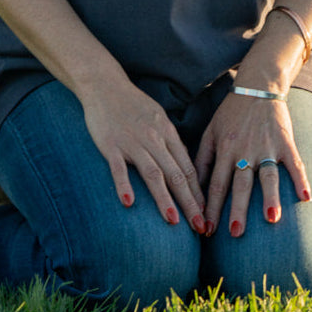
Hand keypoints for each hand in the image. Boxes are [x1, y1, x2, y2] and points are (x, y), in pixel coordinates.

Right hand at [81, 77, 207, 233]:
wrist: (104, 84)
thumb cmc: (132, 104)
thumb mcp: (158, 118)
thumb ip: (170, 142)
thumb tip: (184, 165)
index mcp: (167, 133)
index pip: (187, 168)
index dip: (198, 193)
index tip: (206, 214)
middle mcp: (153, 139)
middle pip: (175, 174)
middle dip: (190, 203)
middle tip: (201, 227)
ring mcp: (132, 142)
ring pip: (152, 174)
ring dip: (164, 199)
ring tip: (173, 222)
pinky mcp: (110, 145)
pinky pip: (118, 168)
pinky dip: (124, 185)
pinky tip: (129, 203)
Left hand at [194, 91, 310, 236]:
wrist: (257, 86)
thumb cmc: (230, 113)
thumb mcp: (210, 132)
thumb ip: (202, 160)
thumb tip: (193, 190)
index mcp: (224, 149)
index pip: (215, 184)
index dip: (211, 207)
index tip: (207, 231)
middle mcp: (244, 150)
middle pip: (240, 184)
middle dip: (238, 209)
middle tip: (235, 233)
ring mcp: (266, 146)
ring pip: (267, 175)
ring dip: (269, 197)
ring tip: (271, 219)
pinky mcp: (285, 142)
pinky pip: (294, 163)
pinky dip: (301, 179)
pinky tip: (306, 198)